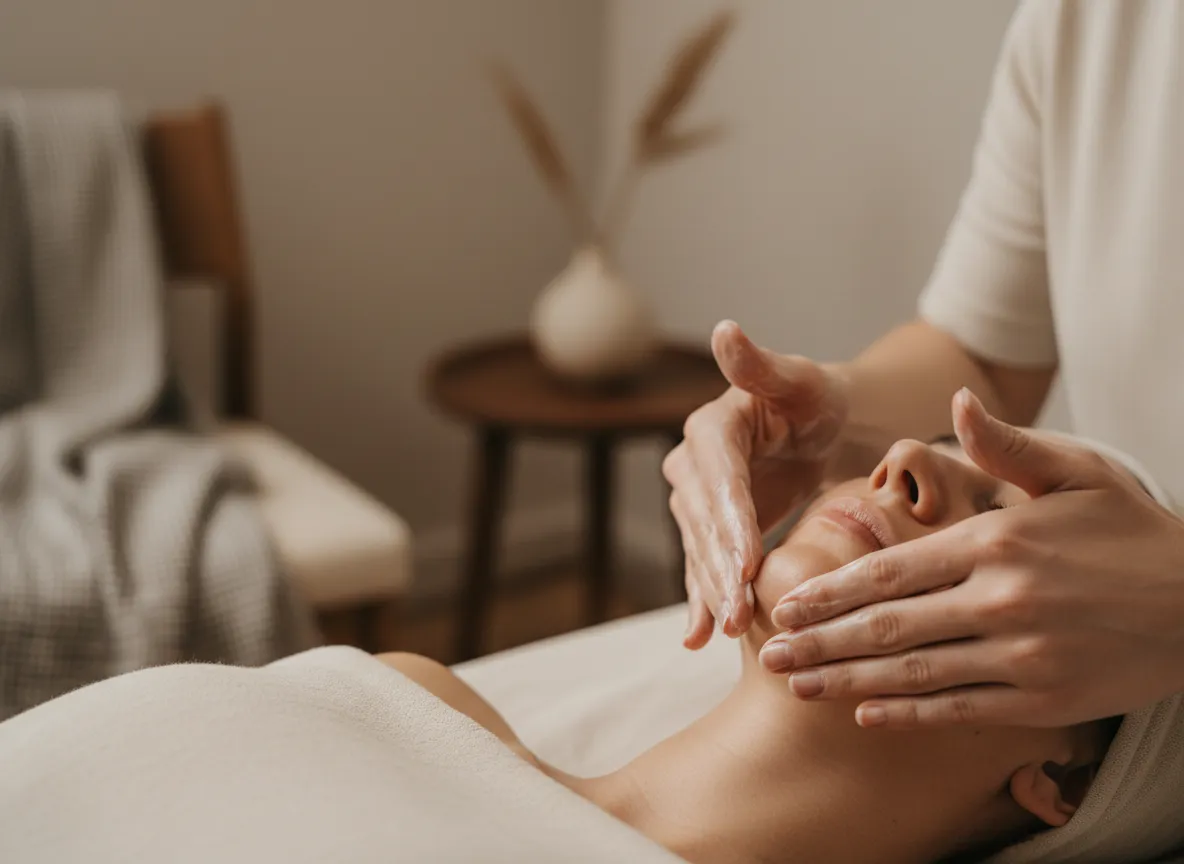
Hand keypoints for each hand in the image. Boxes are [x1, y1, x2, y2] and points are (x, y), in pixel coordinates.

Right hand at [664, 320, 847, 647]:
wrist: (823, 430)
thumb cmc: (819, 400)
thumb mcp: (800, 381)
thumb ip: (761, 366)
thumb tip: (725, 329)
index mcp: (713, 427)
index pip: (719, 477)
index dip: (730, 519)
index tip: (747, 559)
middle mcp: (694, 464)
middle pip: (705, 521)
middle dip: (722, 567)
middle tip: (741, 611)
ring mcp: (699, 500)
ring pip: (702, 550)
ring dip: (714, 590)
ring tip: (729, 630)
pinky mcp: (712, 529)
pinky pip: (704, 566)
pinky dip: (703, 600)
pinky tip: (699, 637)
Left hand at [761, 389, 1183, 727]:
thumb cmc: (1132, 533)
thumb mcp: (1076, 473)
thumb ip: (1006, 445)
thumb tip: (956, 399)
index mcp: (996, 540)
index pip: (890, 570)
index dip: (828, 591)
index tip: (784, 603)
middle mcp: (1000, 599)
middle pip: (886, 626)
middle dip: (818, 642)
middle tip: (767, 653)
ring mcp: (1021, 655)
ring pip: (913, 672)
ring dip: (846, 682)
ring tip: (797, 686)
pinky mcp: (1044, 701)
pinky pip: (960, 710)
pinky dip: (908, 714)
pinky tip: (865, 715)